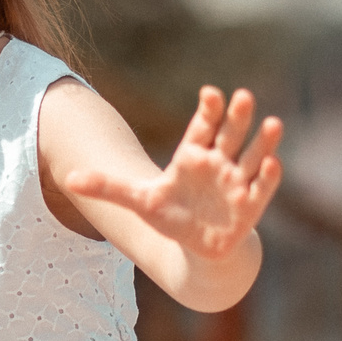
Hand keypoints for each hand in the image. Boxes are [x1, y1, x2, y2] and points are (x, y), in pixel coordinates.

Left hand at [62, 86, 283, 260]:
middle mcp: (218, 163)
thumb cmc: (171, 216)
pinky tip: (273, 163)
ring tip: (273, 123)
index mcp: (192, 155)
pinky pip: (262, 188)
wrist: (198, 247)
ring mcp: (237, 182)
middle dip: (238, 117)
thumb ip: (107, 186)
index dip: (208, 110)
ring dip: (263, 141)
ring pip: (253, 156)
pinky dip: (268, 177)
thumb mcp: (138, 201)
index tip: (210, 93)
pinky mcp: (250, 206)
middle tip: (244, 96)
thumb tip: (69, 178)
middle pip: (230, 135)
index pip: (202, 126)